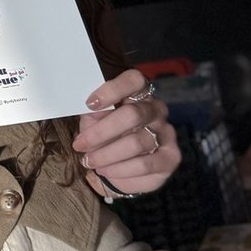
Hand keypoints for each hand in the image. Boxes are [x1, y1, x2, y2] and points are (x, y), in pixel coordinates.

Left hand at [72, 70, 179, 199]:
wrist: (118, 167)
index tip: (90, 104)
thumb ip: (93, 113)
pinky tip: (105, 170)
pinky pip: (145, 165)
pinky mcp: (170, 157)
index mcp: (139, 92)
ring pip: (136, 143)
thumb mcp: (93, 120)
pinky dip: (120, 169)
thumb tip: (90, 108)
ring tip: (89, 161)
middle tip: (80, 145)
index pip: (133, 80)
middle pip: (133, 115)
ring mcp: (167, 133)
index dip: (112, 90)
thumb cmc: (105, 136)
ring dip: (107, 155)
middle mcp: (156, 109)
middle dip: (101, 132)